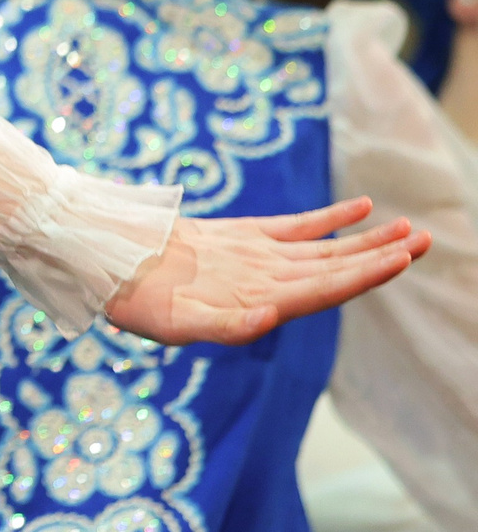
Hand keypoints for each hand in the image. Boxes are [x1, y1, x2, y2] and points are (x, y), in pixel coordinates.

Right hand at [102, 198, 427, 344]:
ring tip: (409, 227)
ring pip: (325, 249)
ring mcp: (256, 257)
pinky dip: (329, 218)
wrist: (102, 265)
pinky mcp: (241, 237)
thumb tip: (268, 320)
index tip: (401, 258)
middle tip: (429, 240)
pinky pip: (295, 227)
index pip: (325, 287)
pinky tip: (358, 206)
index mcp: (257, 299)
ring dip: (368, 240)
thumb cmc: (131, 298)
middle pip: (337, 269)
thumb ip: (222, 325)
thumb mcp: (171, 321)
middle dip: (383, 256)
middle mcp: (266, 278)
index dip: (364, 274)